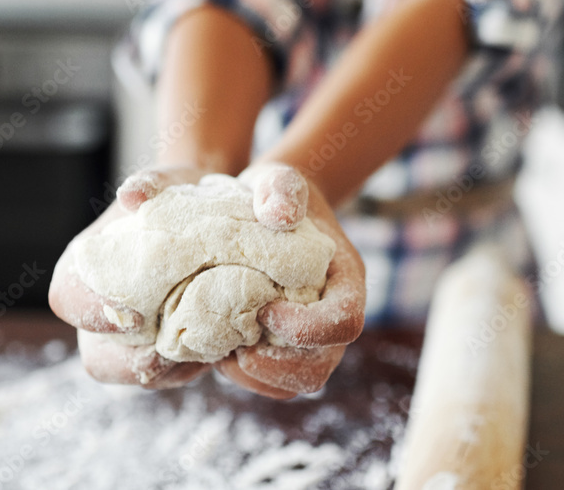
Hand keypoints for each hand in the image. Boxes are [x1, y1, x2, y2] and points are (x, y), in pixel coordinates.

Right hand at [49, 166, 212, 388]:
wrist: (209, 209)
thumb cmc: (176, 193)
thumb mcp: (165, 180)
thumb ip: (149, 182)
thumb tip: (132, 194)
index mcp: (85, 266)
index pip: (67, 299)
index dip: (92, 312)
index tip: (137, 312)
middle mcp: (102, 308)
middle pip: (98, 358)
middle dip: (134, 362)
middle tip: (175, 350)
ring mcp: (133, 336)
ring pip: (140, 374)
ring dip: (174, 367)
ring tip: (211, 346)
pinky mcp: (167, 347)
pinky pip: (175, 373)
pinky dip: (198, 364)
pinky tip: (225, 345)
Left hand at [215, 163, 365, 398]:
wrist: (268, 208)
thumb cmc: (276, 192)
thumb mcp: (279, 180)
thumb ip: (282, 189)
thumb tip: (278, 217)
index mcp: (345, 280)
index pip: (345, 322)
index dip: (307, 328)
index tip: (265, 311)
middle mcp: (333, 314)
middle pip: (321, 367)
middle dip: (277, 367)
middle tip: (236, 350)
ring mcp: (309, 337)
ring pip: (296, 383)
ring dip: (257, 378)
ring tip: (223, 353)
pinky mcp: (282, 346)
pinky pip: (273, 381)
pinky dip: (246, 376)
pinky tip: (217, 350)